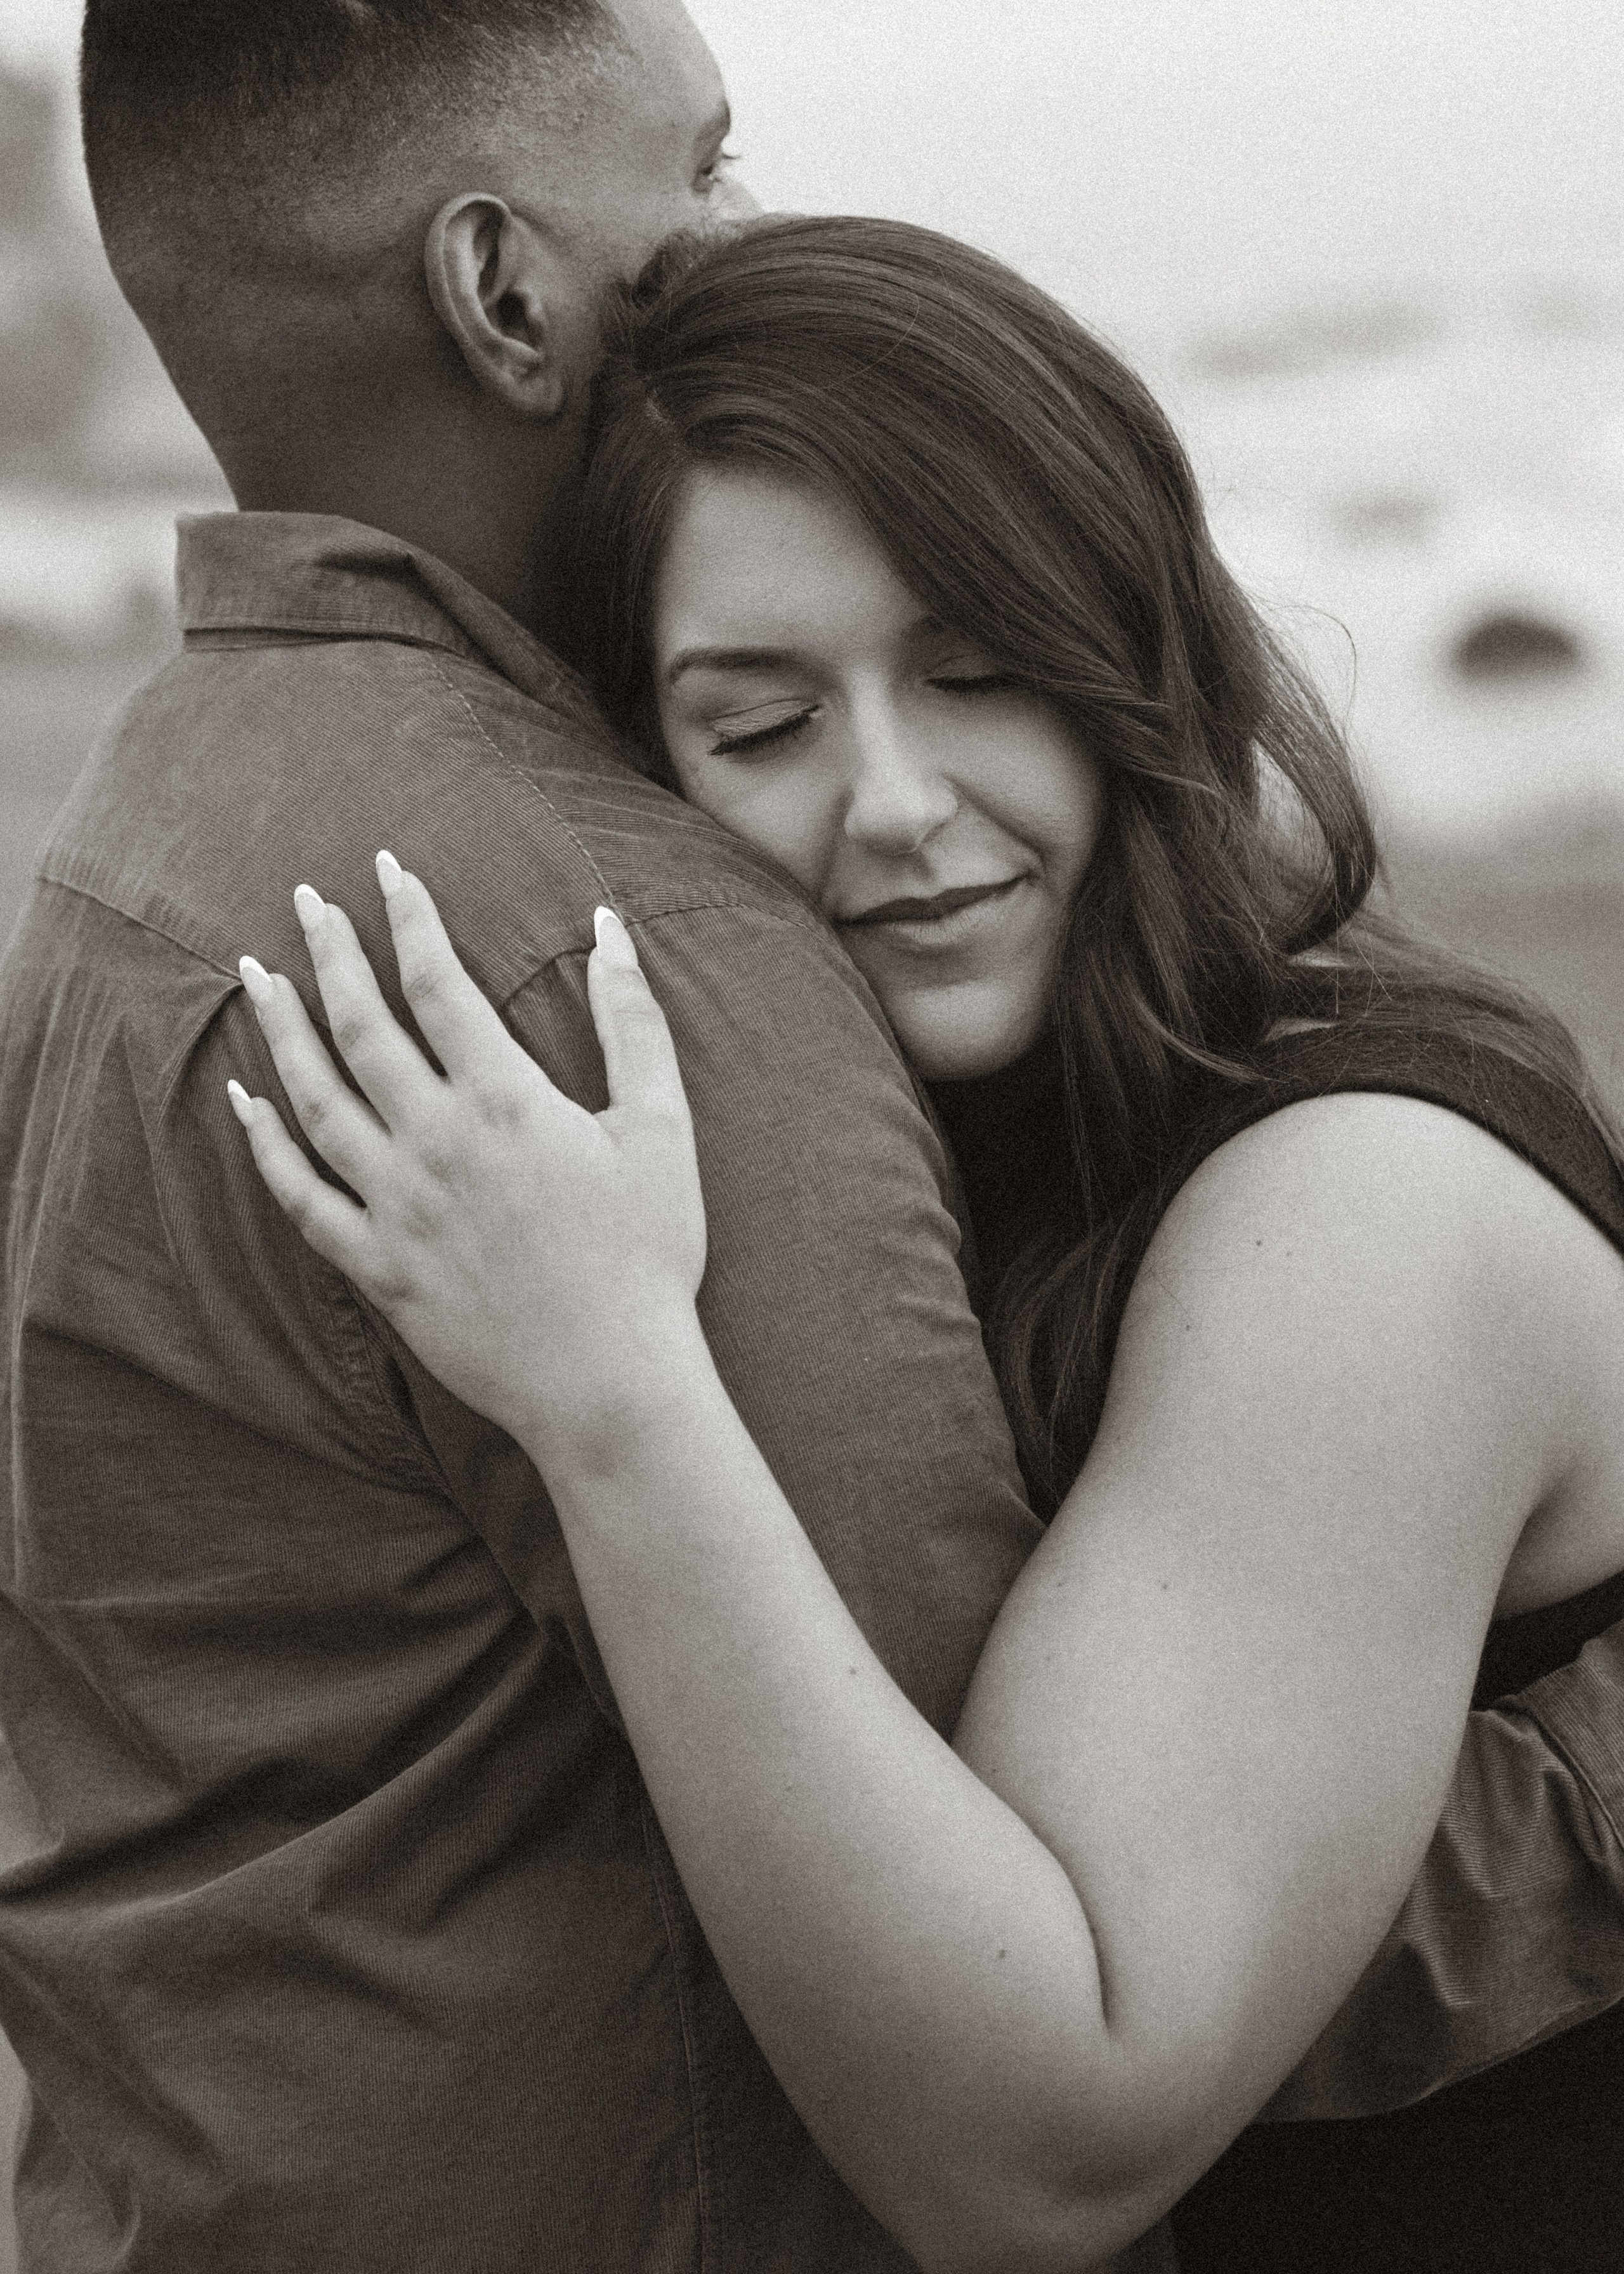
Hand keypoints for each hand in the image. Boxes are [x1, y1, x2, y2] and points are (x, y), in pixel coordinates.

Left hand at [230, 856, 707, 1460]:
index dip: (410, 918)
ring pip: (316, 1100)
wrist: (610, 1381)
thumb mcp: (662, 1127)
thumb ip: (633, 1022)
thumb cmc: (650, 1254)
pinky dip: (268, 1146)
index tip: (389, 871)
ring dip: (282, 1031)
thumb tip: (610, 930)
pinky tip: (246, 1103)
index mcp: (505, 1100)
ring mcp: (398, 1206)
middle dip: (330, 953)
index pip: (438, 983)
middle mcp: (436, 1143)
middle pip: (362, 1026)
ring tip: (257, 976)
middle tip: (305, 901)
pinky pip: (303, 1197)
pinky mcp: (380, 1266)